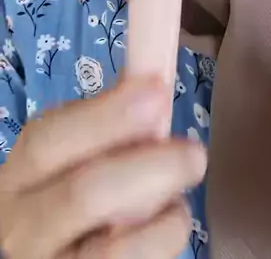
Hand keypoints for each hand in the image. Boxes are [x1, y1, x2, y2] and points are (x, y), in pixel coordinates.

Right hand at [0, 77, 206, 257]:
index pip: (47, 141)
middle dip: (148, 167)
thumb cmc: (70, 198)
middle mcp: (23, 227)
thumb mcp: (70, 161)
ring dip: (162, 216)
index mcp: (21, 177)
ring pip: (111, 249)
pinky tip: (169, 223)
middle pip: (82, 194)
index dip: (104, 115)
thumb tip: (150, 85)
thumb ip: (101, 130)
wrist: (55, 253)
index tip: (156, 91)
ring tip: (181, 200)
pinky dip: (162, 242)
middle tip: (194, 154)